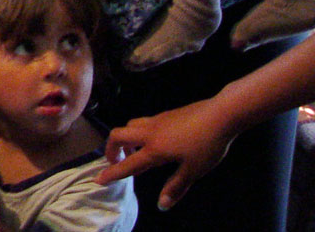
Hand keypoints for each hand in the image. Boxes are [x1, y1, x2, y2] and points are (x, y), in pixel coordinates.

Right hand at [98, 99, 234, 209]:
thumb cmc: (207, 145)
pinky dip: (137, 132)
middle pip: (118, 135)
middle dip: (111, 149)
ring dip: (124, 138)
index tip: (99, 180)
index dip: (112, 174)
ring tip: (134, 151)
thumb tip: (162, 205)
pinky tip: (153, 140)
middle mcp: (149, 133)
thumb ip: (176, 187)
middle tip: (117, 161)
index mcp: (155, 150)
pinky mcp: (165, 115)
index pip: (128, 164)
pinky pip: (142, 122)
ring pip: (129, 125)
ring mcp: (156, 121)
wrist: (220, 115)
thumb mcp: (193, 170)